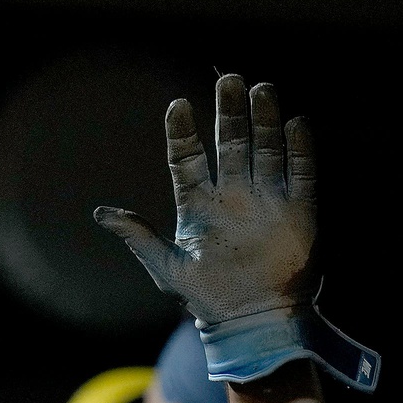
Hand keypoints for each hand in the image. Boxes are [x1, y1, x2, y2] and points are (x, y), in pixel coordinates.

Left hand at [95, 75, 315, 327]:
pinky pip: (301, 173)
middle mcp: (232, 195)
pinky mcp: (297, 211)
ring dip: (264, 120)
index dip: (183, 132)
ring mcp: (265, 200)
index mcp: (198, 205)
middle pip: (230, 143)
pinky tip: (296, 123)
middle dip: (229, 113)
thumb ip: (138, 237)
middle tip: (229, 79)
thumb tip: (101, 213)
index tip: (178, 106)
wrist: (248, 323)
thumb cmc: (205, 297)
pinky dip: (300, 150)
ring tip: (260, 89)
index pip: (187, 159)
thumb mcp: (166, 268)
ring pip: (265, 149)